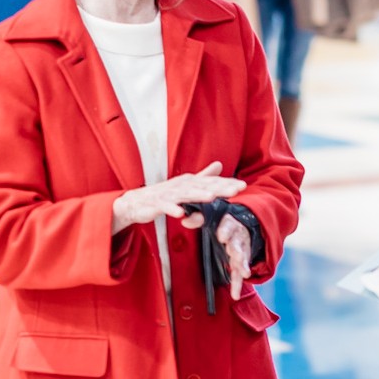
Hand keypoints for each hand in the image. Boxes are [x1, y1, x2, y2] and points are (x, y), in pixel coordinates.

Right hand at [113, 161, 245, 231]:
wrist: (135, 202)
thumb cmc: (163, 194)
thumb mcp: (185, 185)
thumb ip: (203, 176)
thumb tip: (220, 164)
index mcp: (189, 182)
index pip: (211, 182)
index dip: (227, 184)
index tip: (243, 186)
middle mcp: (180, 185)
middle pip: (202, 186)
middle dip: (219, 188)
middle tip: (236, 190)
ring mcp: (168, 194)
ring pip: (185, 195)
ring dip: (197, 196)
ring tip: (211, 197)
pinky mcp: (156, 203)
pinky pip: (164, 207)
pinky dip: (172, 209)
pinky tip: (180, 214)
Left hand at [181, 210, 254, 299]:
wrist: (242, 226)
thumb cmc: (222, 222)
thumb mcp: (211, 217)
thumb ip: (198, 219)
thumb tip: (185, 222)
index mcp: (229, 225)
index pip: (228, 226)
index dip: (225, 231)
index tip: (221, 236)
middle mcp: (237, 238)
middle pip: (237, 245)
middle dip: (237, 251)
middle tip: (236, 256)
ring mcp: (241, 251)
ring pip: (242, 259)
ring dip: (243, 266)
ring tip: (244, 273)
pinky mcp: (241, 262)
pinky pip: (239, 274)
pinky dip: (237, 284)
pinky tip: (235, 294)